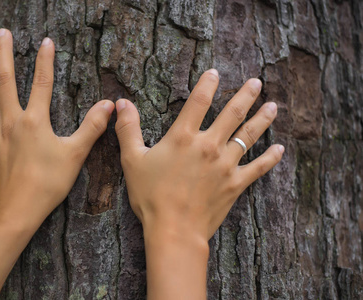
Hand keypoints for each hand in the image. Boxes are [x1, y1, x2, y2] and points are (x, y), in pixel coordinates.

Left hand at [0, 28, 113, 299]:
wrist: (18, 211)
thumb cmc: (48, 183)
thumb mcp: (75, 154)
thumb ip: (92, 127)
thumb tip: (109, 105)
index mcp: (34, 121)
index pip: (41, 83)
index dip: (45, 61)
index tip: (46, 42)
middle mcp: (9, 123)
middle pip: (3, 82)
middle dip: (2, 56)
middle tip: (2, 35)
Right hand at [115, 69, 283, 298]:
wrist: (174, 230)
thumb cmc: (150, 196)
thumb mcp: (132, 160)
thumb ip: (128, 129)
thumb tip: (120, 103)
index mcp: (184, 137)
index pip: (198, 101)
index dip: (208, 84)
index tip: (215, 72)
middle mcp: (209, 146)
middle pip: (232, 113)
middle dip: (246, 95)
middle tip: (257, 82)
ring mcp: (225, 165)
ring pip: (249, 136)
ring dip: (262, 119)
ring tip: (273, 106)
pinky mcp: (235, 184)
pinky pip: (258, 168)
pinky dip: (270, 158)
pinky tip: (280, 149)